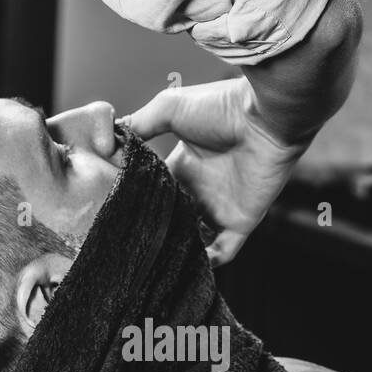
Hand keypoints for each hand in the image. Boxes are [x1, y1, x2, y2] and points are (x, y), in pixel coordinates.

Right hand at [123, 77, 306, 266]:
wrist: (265, 116)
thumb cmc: (220, 107)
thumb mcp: (169, 109)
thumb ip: (139, 125)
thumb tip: (107, 142)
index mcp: (184, 166)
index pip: (156, 193)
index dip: (138, 203)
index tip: (114, 214)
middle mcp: (201, 190)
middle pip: (173, 220)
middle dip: (155, 233)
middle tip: (128, 245)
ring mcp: (221, 208)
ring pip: (195, 240)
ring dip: (178, 250)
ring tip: (153, 262)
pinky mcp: (241, 222)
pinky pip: (223, 252)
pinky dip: (207, 263)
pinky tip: (185, 265)